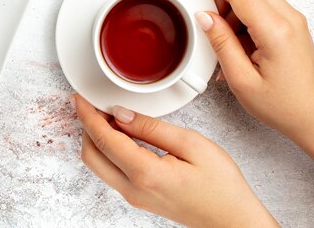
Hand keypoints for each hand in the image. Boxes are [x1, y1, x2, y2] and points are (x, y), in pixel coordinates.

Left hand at [74, 95, 279, 227]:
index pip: (104, 139)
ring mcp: (133, 196)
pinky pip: (111, 171)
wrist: (233, 221)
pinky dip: (108, 150)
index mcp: (145, 173)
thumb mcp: (192, 144)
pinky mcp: (138, 197)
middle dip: (86, 126)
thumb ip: (152, 127)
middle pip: (91, 154)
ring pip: (98, 164)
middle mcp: (133, 189)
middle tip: (93, 104)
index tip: (80, 98)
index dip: (88, 115)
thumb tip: (122, 114)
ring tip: (107, 115)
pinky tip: (120, 134)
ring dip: (96, 138)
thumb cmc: (222, 186)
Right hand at [190, 0, 313, 159]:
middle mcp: (289, 20)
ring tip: (229, 43)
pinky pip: (263, 7)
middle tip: (212, 22)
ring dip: (234, 9)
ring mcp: (293, 21)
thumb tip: (204, 17)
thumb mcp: (241, 79)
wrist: (312, 118)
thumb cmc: (283, 106)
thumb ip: (220, 43)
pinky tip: (240, 44)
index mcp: (275, 32)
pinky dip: (245, 17)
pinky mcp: (291, 26)